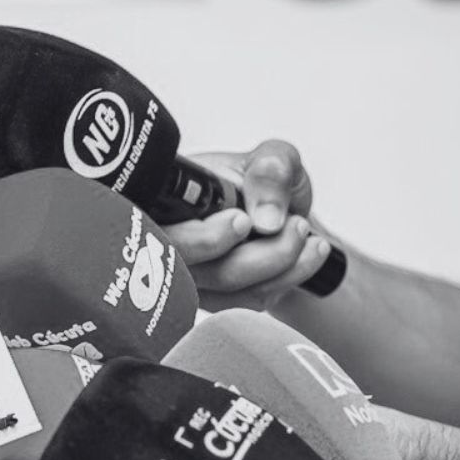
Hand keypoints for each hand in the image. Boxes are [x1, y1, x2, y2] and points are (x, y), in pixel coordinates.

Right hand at [163, 142, 334, 309]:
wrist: (282, 212)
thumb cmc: (266, 182)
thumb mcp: (274, 159)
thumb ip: (270, 171)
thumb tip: (266, 219)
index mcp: (166, 198)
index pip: (154, 227)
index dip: (196, 235)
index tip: (243, 221)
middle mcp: (167, 240)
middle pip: (192, 267)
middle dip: (252, 250)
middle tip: (295, 224)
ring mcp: (187, 276)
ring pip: (224, 286)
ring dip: (278, 262)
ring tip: (304, 229)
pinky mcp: (214, 298)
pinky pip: (245, 301)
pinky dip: (284, 279)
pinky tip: (306, 254)